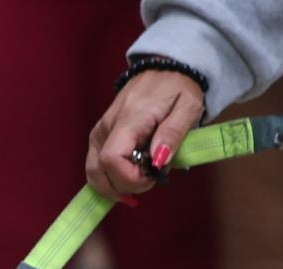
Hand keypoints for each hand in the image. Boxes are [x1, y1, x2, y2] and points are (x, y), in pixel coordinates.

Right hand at [87, 70, 205, 197]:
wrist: (165, 68)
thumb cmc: (178, 87)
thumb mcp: (188, 107)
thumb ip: (173, 134)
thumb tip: (157, 161)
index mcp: (128, 120)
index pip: (111, 160)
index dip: (130, 178)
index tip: (154, 175)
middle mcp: (106, 127)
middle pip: (98, 171)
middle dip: (125, 186)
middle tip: (151, 178)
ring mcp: (99, 132)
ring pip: (93, 172)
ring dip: (116, 186)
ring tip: (141, 179)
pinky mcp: (99, 136)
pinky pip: (96, 166)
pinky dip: (110, 179)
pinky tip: (129, 179)